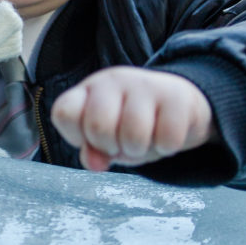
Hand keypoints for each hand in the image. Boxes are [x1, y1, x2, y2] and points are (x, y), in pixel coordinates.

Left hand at [50, 66, 215, 171]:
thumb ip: (93, 152)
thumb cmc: (134, 127)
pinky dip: (166, 147)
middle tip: (122, 143)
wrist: (180, 106)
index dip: (76, 136)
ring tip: (144, 140)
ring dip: (140, 150)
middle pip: (98, 127)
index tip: (93, 140)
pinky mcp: (176, 94)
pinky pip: (167, 138)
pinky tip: (165, 135)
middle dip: (111, 147)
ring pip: (134, 136)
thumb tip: (95, 163)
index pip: (65, 113)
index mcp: (88, 91)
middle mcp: (113, 81)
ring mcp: (145, 84)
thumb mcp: (107, 142)